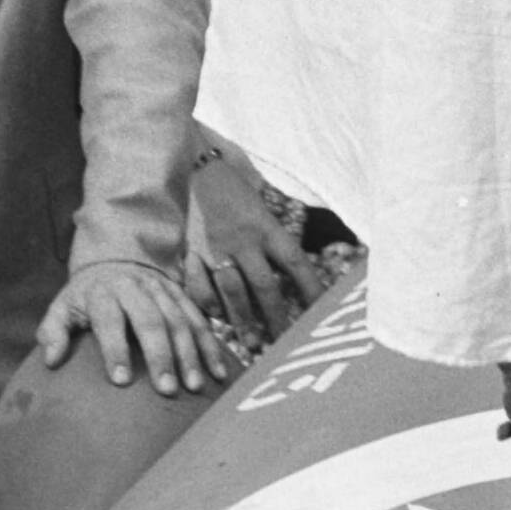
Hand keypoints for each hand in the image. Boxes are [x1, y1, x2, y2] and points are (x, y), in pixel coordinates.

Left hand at [39, 259, 236, 396]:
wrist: (114, 258)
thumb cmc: (85, 296)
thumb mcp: (62, 307)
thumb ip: (54, 331)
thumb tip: (51, 360)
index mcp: (103, 293)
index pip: (109, 320)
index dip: (115, 349)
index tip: (121, 380)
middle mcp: (134, 288)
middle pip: (150, 320)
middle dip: (160, 355)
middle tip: (166, 389)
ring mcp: (160, 289)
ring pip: (178, 319)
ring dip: (189, 353)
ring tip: (193, 385)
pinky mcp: (179, 293)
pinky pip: (198, 318)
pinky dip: (209, 345)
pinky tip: (217, 371)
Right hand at [189, 149, 326, 352]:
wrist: (196, 165)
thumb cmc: (235, 192)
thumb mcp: (261, 210)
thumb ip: (273, 241)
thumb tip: (293, 276)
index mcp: (266, 226)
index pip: (295, 262)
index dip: (311, 289)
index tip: (320, 314)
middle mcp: (243, 239)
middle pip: (264, 285)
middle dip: (275, 317)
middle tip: (283, 343)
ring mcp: (215, 246)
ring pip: (232, 290)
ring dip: (242, 320)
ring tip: (251, 343)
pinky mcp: (190, 250)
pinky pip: (198, 285)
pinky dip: (207, 305)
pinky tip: (215, 318)